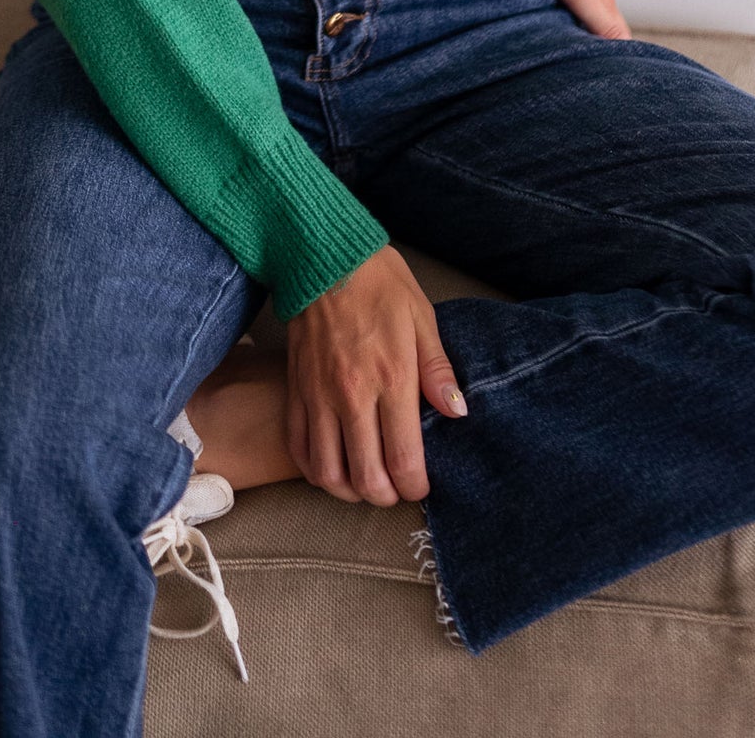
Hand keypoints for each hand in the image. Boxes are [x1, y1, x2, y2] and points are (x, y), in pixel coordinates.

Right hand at [284, 245, 467, 506]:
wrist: (323, 257)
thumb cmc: (379, 283)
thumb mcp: (421, 317)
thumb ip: (438, 369)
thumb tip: (458, 412)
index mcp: (391, 378)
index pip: (403, 459)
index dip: (415, 486)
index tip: (421, 484)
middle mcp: (352, 395)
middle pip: (366, 478)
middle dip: (386, 496)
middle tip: (396, 489)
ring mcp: (318, 396)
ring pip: (327, 472)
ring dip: (349, 491)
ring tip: (365, 484)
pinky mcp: (295, 391)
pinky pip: (299, 448)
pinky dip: (314, 470)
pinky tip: (331, 467)